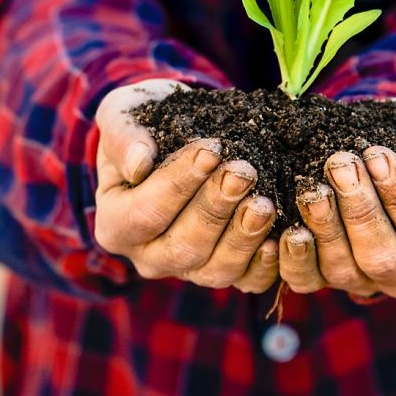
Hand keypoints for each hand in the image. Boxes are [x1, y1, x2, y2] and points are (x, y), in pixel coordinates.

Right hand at [93, 79, 278, 292]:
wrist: (174, 133)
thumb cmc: (144, 123)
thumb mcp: (122, 115)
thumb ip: (123, 136)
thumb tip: (140, 163)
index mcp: (115, 224)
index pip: (146, 213)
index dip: (179, 185)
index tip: (211, 150)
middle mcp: (149, 256)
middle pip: (184, 246)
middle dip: (217, 208)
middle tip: (243, 173)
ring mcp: (187, 269)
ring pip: (216, 269)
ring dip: (243, 237)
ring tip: (264, 204)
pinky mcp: (223, 270)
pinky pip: (246, 280)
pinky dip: (264, 264)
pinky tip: (279, 237)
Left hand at [281, 97, 395, 298]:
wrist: (383, 142)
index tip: (377, 155)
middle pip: (383, 257)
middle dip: (360, 209)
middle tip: (341, 164)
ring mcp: (363, 281)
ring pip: (344, 270)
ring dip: (326, 228)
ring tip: (314, 187)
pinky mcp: (324, 277)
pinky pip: (306, 280)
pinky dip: (293, 259)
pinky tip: (288, 229)